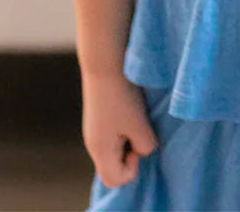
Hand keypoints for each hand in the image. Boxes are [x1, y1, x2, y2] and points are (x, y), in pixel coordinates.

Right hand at [81, 70, 159, 188]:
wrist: (106, 60)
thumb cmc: (122, 94)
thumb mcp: (139, 125)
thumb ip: (145, 146)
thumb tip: (143, 150)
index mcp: (100, 150)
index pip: (114, 179)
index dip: (132, 168)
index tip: (138, 142)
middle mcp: (94, 142)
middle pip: (115, 164)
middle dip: (132, 152)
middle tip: (140, 128)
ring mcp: (96, 128)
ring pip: (117, 147)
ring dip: (131, 136)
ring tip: (137, 115)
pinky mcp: (100, 115)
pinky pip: (116, 132)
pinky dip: (127, 125)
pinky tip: (132, 107)